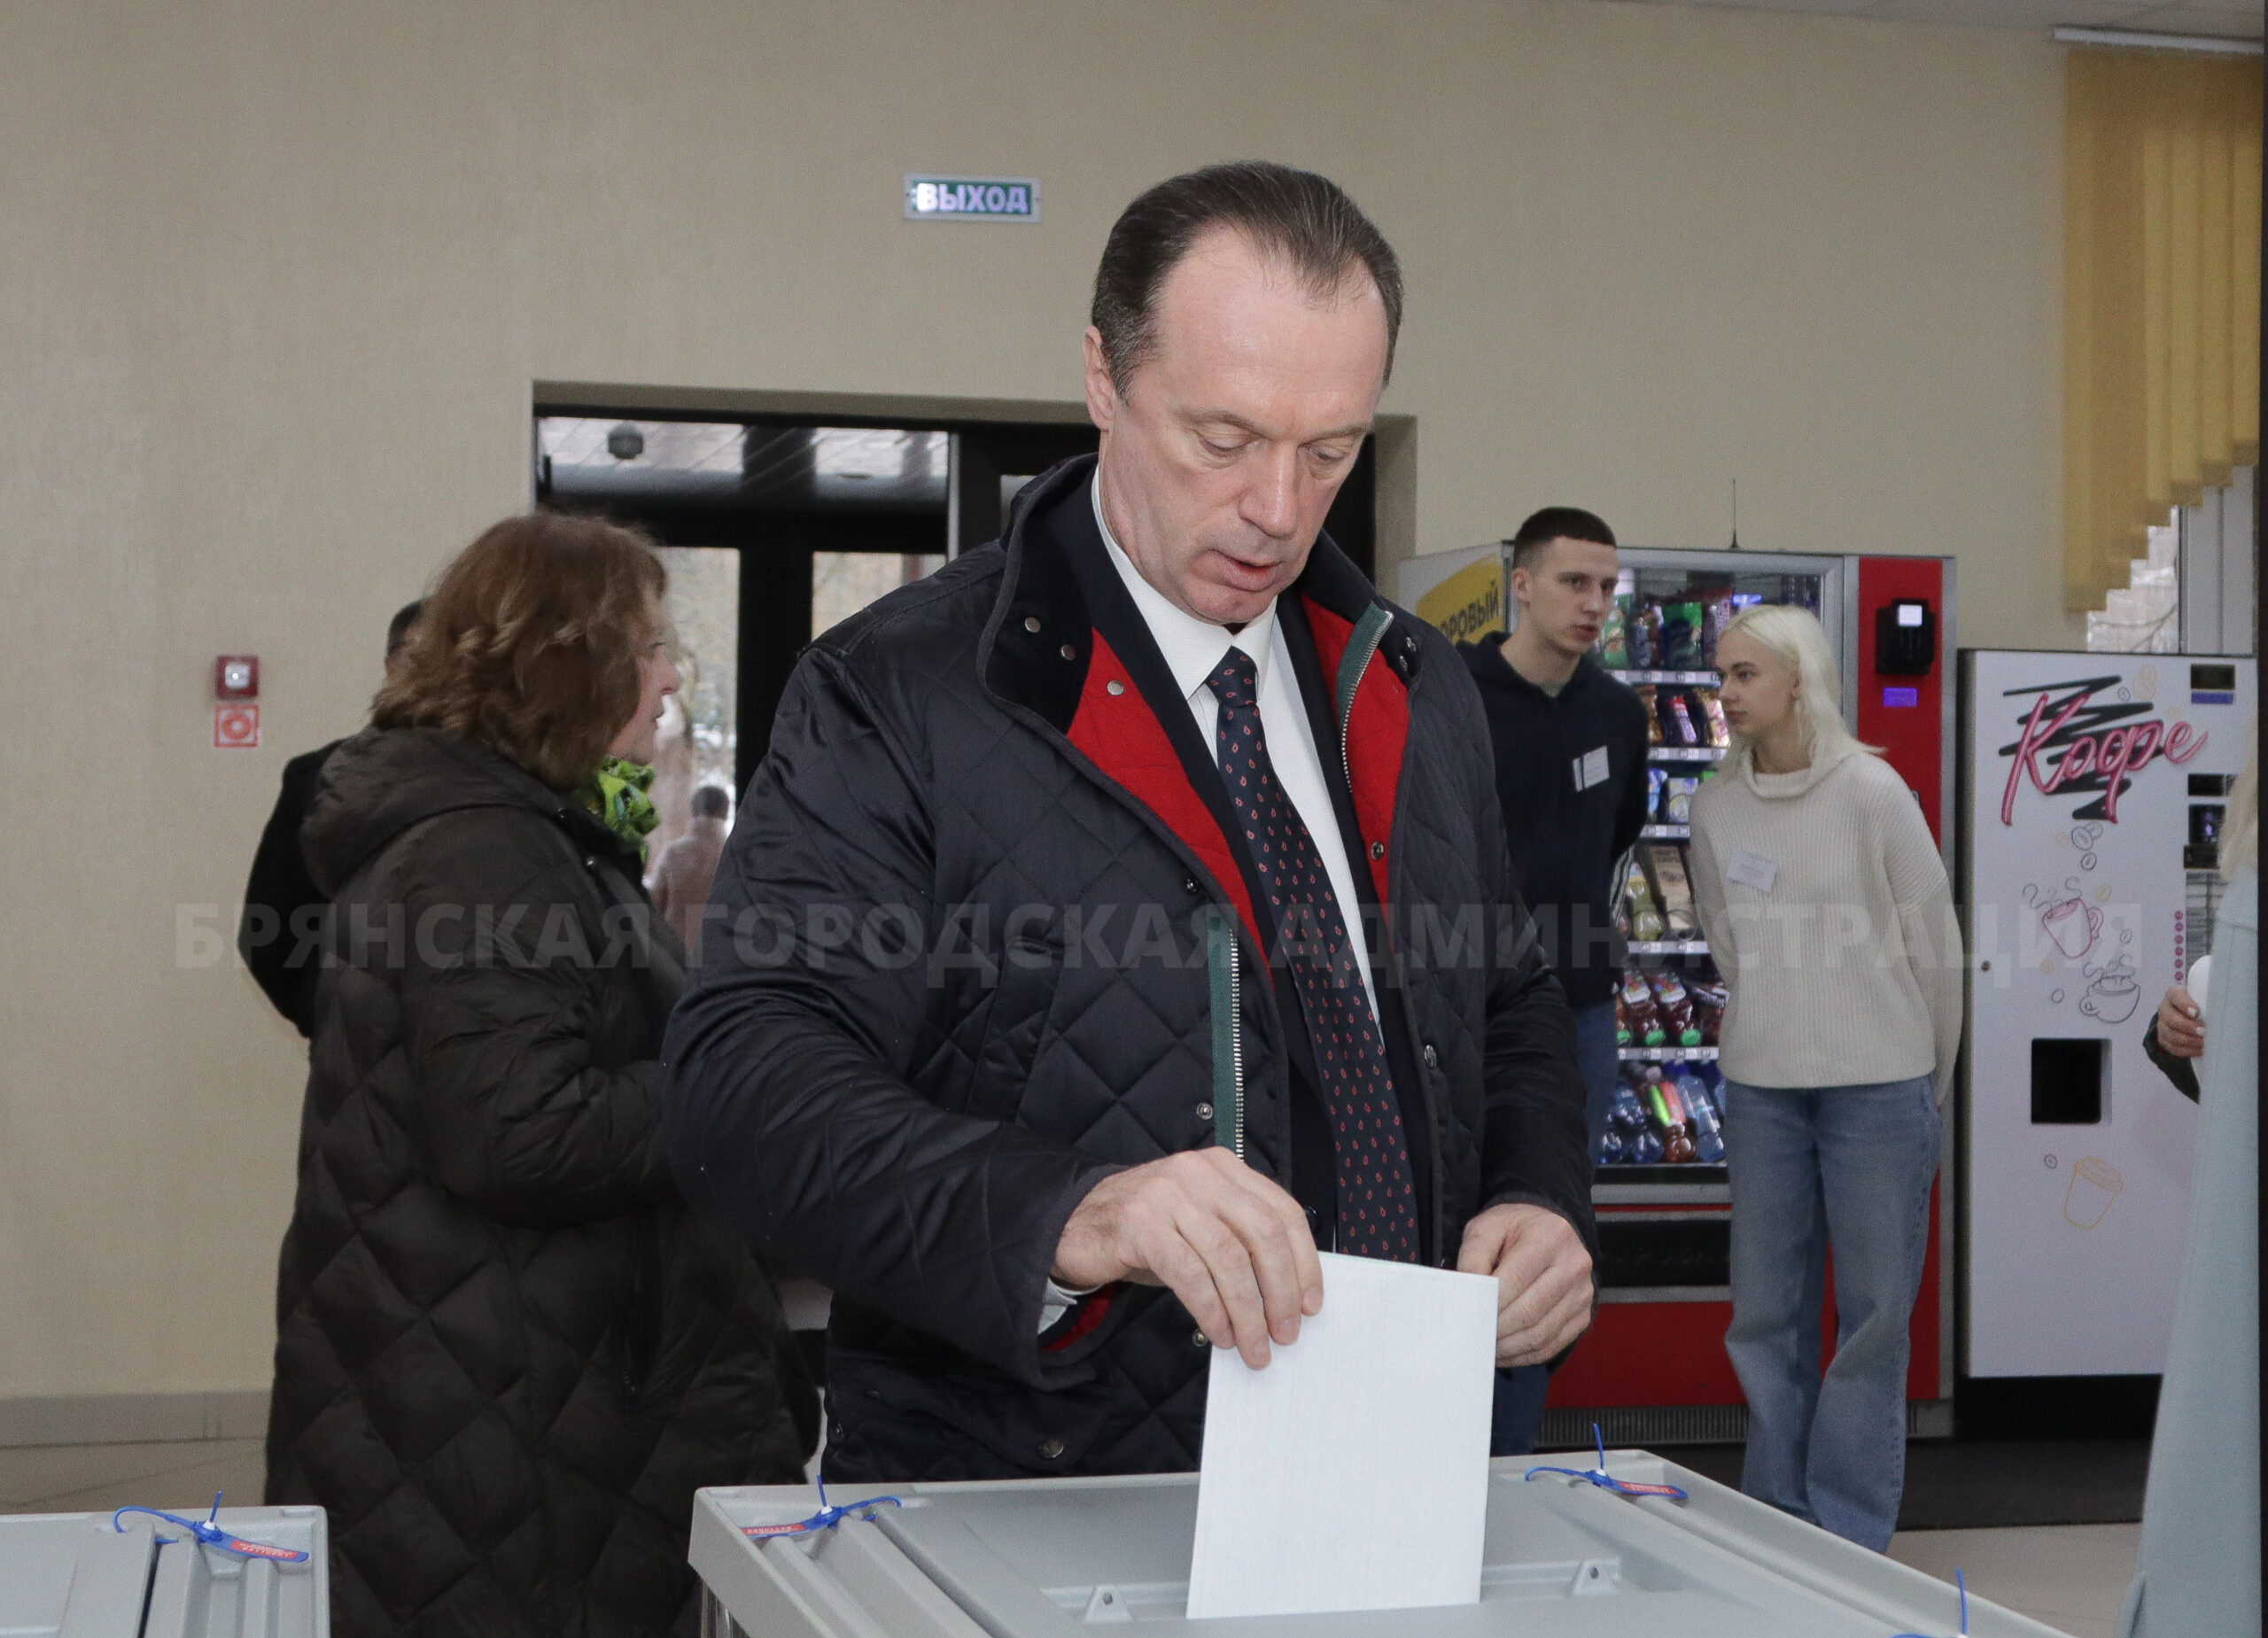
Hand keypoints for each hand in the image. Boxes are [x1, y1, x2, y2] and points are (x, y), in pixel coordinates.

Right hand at [1052, 1149, 1321, 1368]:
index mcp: (1223, 1168)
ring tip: (1254, 1345)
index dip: (1304, 1261)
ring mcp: (1167, 1196)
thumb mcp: (1201, 1222)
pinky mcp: (1139, 1225)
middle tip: (1286, 1332)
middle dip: (1281, 1291)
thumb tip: (1289, 1296)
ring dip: (1248, 1311)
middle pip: (1262, 1233)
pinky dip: (1212, 1310)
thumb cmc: (1149, 1231)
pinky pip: (1190, 1275)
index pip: (1282, 1211)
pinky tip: (1220, 1332)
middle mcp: (1198, 1173)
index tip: (1311, 1303)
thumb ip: (1241, 1241)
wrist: (1075, 1224)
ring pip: (1229, 1258)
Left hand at [1457, 1203, 1593, 1367]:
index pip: (1515, 1280)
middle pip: (1529, 1312)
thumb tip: (1465, 1294)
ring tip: (1484, 1346)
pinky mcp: (1583, 1315)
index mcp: (1550, 1235)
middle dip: (1496, 1329)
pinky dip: (1523, 1355)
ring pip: (1541, 1334)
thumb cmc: (1513, 1230)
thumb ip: (1472, 1257)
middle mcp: (1574, 1264)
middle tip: (1471, 1336)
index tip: (1466, 1316)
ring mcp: (1583, 1293)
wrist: (1547, 1231)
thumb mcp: (1487, 1228)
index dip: (1488, 1304)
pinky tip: (1503, 1351)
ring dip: (1508, 1347)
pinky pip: (1552, 1345)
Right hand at [2157, 985, 2204, 1057]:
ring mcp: (2162, 1025)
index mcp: (2174, 995)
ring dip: (2189, 1041)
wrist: (2188, 1015)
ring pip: (2171, 1035)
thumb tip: (2228, 1010)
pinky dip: (2187, 1050)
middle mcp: (2165, 1008)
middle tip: (2203, 1032)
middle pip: (2170, 1018)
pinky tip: (2200, 1051)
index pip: (2175, 996)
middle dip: (2188, 1026)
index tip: (2196, 1013)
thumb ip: (2210, 1002)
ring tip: (2204, 1044)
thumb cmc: (2202, 1005)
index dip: (2184, 1004)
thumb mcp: (2204, 999)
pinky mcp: (2164, 1039)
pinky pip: (2173, 1047)